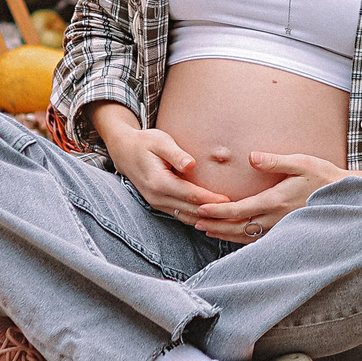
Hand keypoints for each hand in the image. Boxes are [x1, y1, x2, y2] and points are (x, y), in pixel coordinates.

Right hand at [99, 117, 232, 224]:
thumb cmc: (146, 142)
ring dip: (206, 219)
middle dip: (213, 213)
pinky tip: (213, 217)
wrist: (124, 151)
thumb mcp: (160, 141)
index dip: (211, 199)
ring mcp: (157, 203)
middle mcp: (157, 197)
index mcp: (158, 182)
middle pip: (191, 210)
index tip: (229, 200)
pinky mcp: (160, 204)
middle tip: (236, 212)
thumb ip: (176, 154)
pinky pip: (181, 215)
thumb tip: (191, 164)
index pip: (190, 195)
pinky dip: (197, 217)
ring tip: (228, 218)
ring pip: (187, 217)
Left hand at [188, 152, 349, 242]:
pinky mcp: (283, 231)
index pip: (239, 209)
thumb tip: (252, 157)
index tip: (200, 208)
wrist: (344, 197)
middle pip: (236, 226)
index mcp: (275, 201)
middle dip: (213, 224)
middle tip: (192, 220)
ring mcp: (279, 228)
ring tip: (204, 229)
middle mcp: (274, 219)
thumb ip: (275, 161)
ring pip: (244, 236)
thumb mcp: (301, 163)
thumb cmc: (323, 177)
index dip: (218, 210)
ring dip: (222, 232)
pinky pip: (256, 240)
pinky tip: (230, 235)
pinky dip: (238, 238)